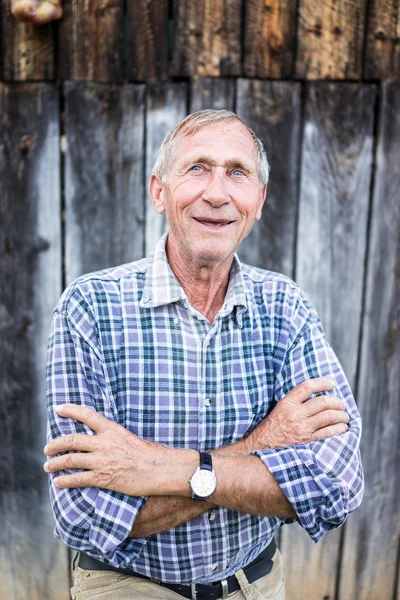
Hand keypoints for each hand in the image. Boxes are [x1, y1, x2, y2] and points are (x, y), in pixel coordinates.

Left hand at [44, 404, 196, 495]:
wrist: (160, 469)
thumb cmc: (150, 454)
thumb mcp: (131, 438)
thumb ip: (114, 438)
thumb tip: (102, 440)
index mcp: (112, 430)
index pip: (87, 415)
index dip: (71, 410)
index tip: (59, 409)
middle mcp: (104, 443)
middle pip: (72, 440)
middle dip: (55, 444)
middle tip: (48, 448)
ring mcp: (103, 461)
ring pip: (71, 460)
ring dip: (55, 463)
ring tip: (48, 466)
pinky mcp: (104, 478)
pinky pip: (78, 479)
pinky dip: (65, 481)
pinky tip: (58, 483)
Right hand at [245, 377, 349, 450]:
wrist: (264, 441)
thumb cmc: (275, 421)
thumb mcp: (281, 405)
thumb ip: (298, 398)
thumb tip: (319, 392)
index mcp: (288, 402)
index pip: (308, 387)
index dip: (322, 383)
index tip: (332, 384)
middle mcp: (296, 413)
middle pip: (323, 402)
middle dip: (337, 402)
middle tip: (340, 403)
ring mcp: (302, 427)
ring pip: (328, 416)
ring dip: (341, 415)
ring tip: (344, 415)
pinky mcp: (307, 439)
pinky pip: (327, 432)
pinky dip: (339, 429)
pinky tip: (343, 427)